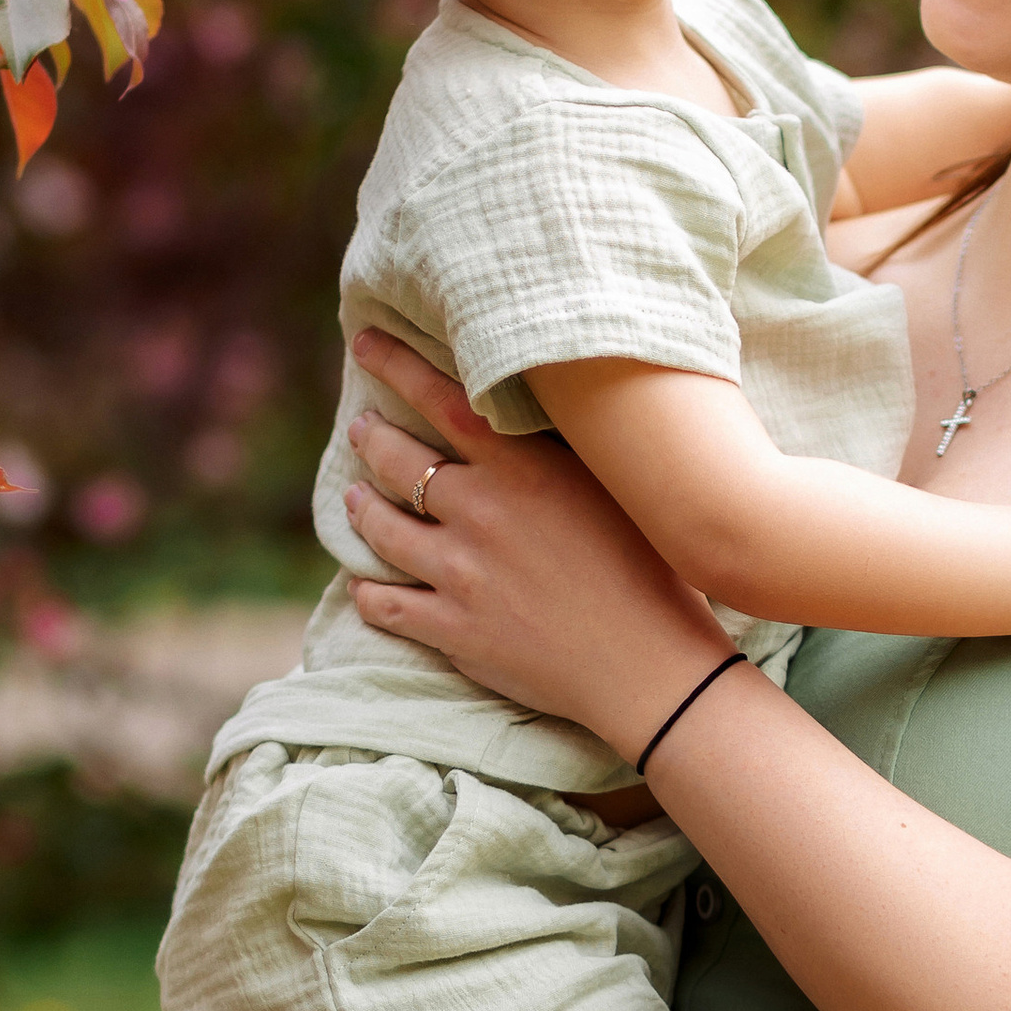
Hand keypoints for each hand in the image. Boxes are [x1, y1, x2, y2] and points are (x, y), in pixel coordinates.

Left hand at [339, 328, 728, 755]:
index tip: (366, 342)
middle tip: (363, 429)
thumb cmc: (655, 573)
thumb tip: (533, 413)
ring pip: (381, 528)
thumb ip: (563, 451)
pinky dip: (367, 591)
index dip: (396, 366)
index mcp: (522, 470)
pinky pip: (384, 605)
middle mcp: (480, 513)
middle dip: (373, 438)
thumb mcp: (618, 489)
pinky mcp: (452, 630)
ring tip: (354, 497)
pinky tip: (363, 585)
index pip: (441, 399)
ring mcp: (459, 573)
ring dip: (362, 508)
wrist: (652, 667)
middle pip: (399, 460)